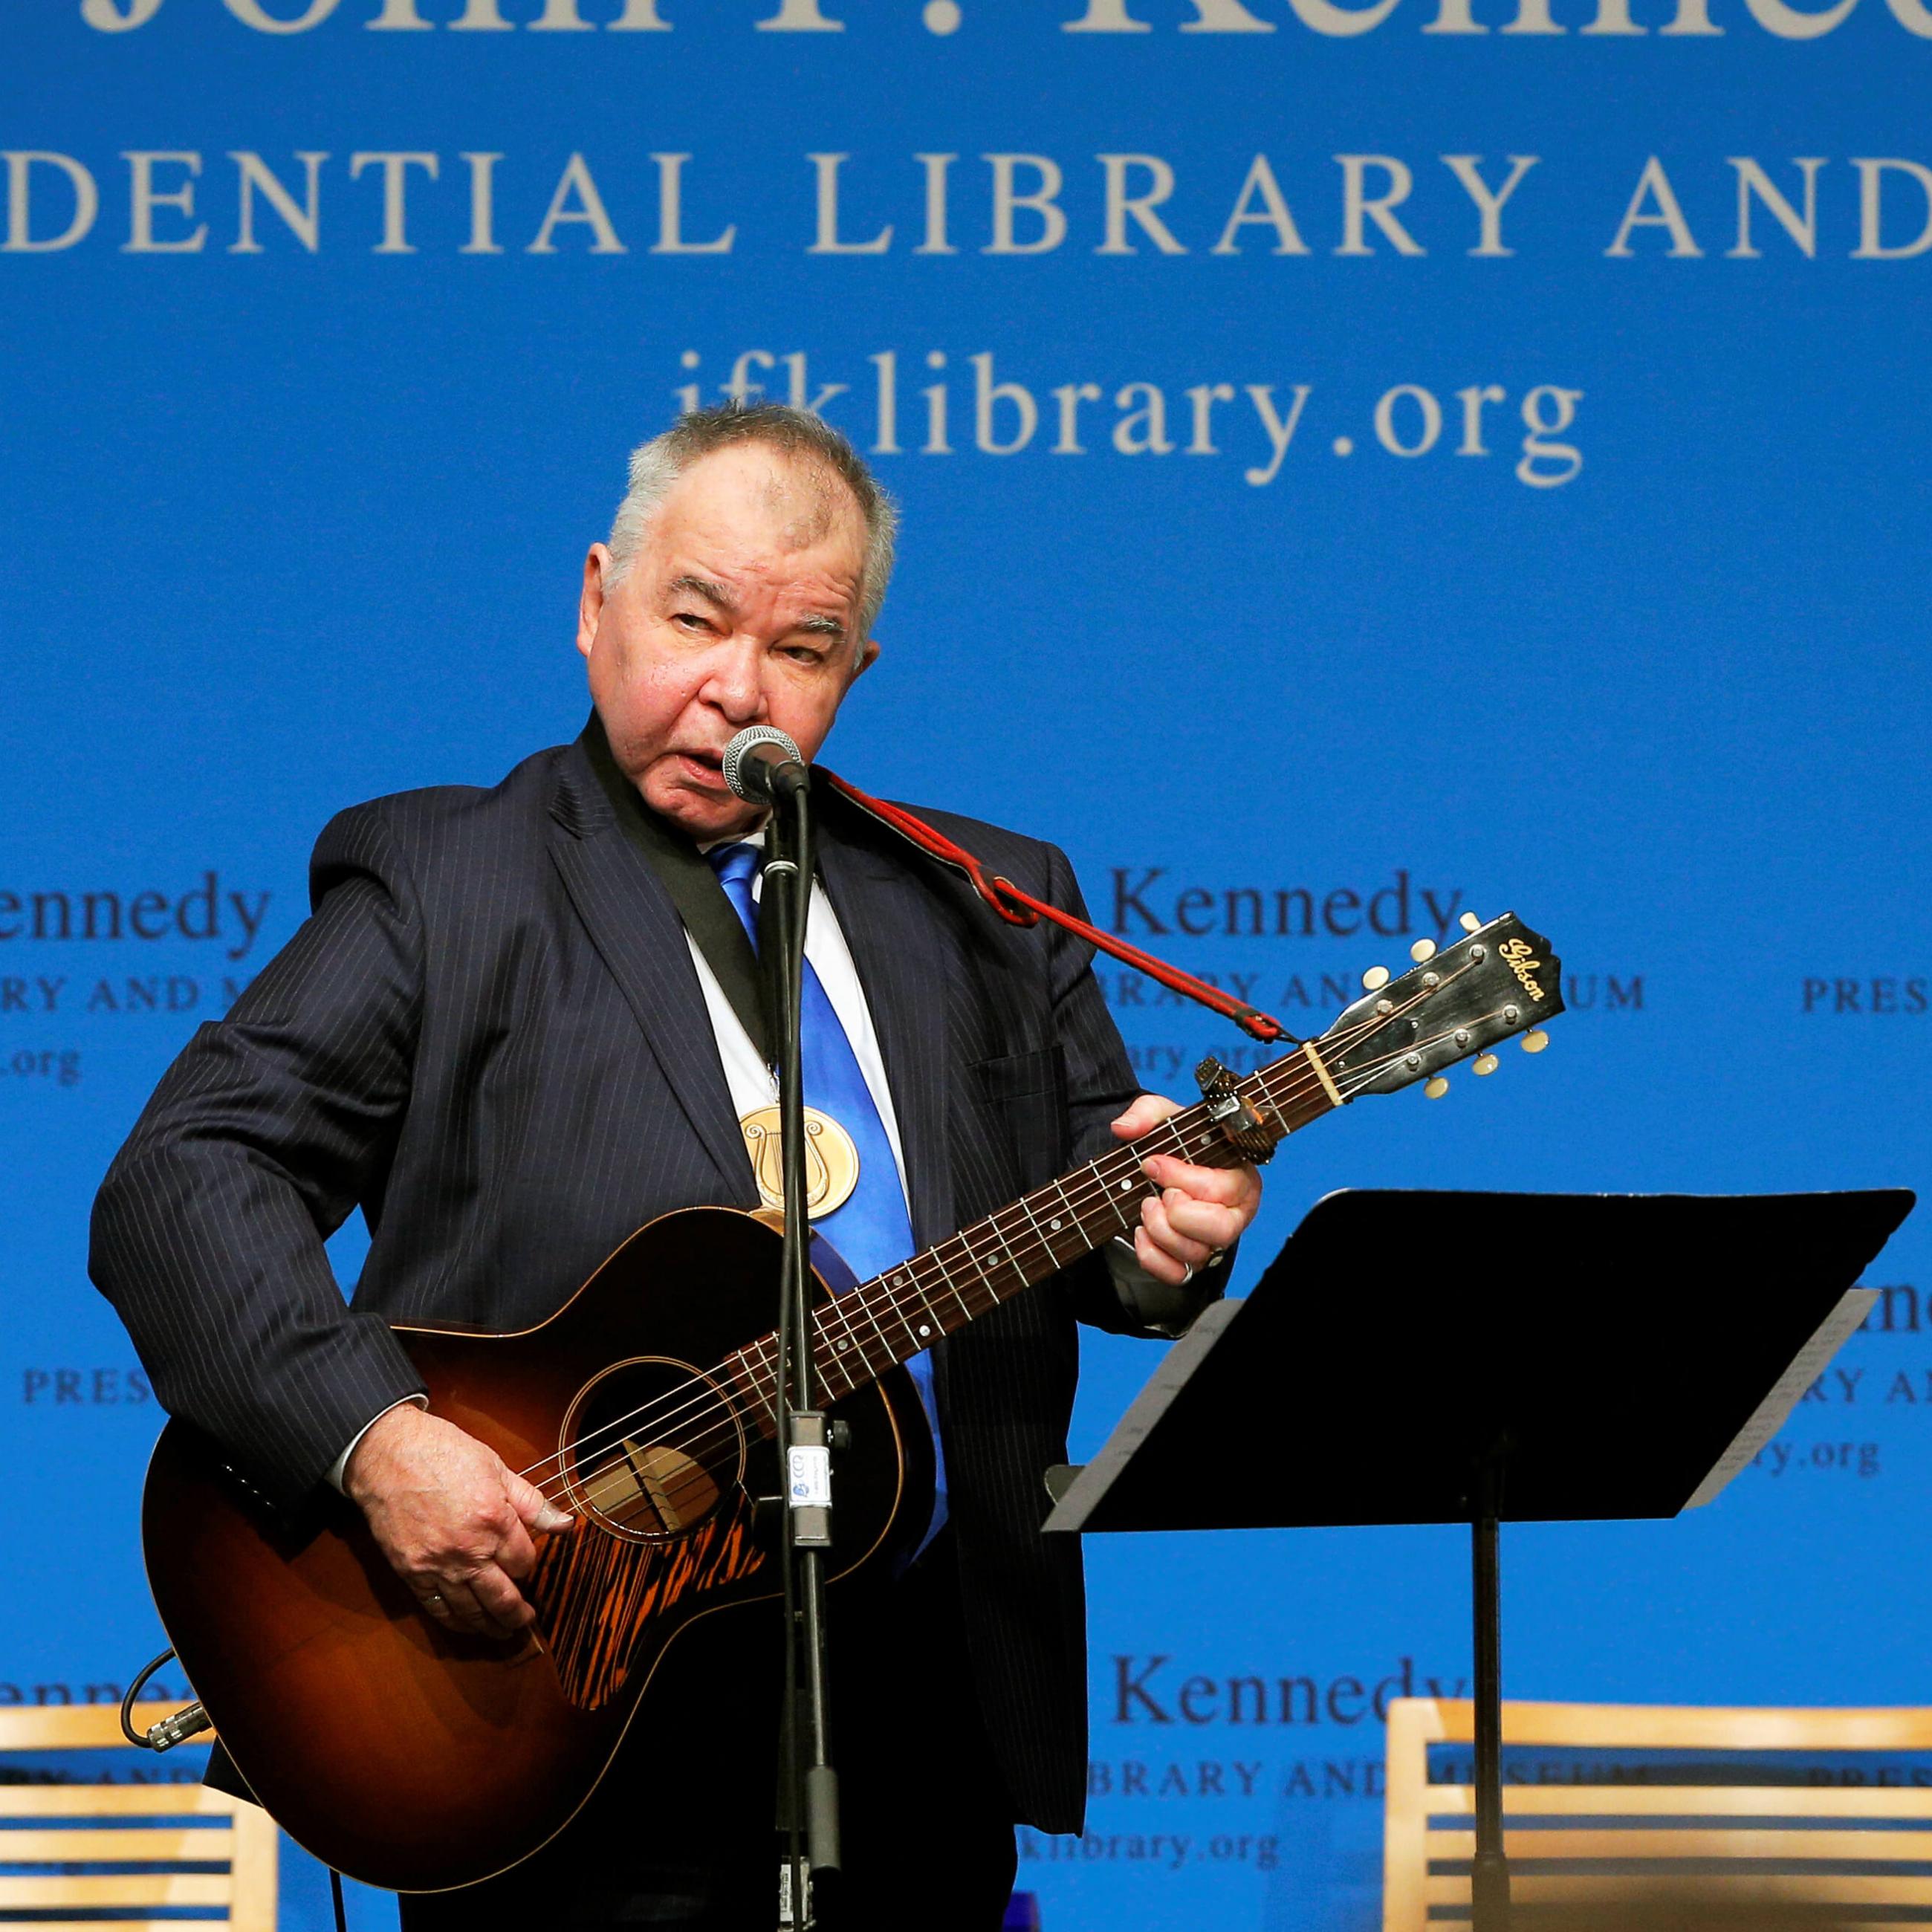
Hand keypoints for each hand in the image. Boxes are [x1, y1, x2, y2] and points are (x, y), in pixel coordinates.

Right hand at [343, 1405, 572, 1639]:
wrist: (388, 1455)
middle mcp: (468, 1551)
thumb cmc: (444, 1453)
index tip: (524, 1560)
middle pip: (502, 1597)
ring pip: (472, 1611)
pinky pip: (438, 1609)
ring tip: (503, 1631)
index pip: (524, 1561)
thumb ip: (532, 1502)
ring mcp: (438, 1566)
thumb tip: (566, 1524)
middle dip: (518, 1613)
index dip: (528, 1563)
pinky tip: (467, 1625)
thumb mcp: (497, 1468)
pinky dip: (456, 1622)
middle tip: (526, 1620)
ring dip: (491, 1626)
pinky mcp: (412, 1573)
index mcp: (494, 1521)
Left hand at [1109, 1092, 1261, 1287]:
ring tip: (1146, 1207)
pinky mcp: (1191, 1261)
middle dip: (1178, 1212)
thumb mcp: (1163, 1119)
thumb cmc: (1174, 1145)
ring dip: (1160, 1231)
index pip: (1222, 1187)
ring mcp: (1213, 1241)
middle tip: (1157, 1194)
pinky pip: (1176, 1274)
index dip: (1181, 1177)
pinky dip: (1152, 1257)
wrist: (1158, 1169)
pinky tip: (1140, 1232)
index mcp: (1240, 1177)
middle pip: (1220, 1228)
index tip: (1152, 1164)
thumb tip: (1124, 1128)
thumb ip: (1146, 1113)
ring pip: (1196, 1253)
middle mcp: (1234, 1213)